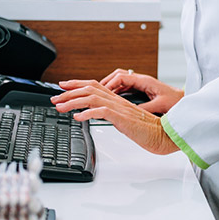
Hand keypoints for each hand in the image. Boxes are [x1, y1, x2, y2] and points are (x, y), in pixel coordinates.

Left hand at [52, 80, 177, 155]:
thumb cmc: (147, 130)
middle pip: (90, 89)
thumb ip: (111, 115)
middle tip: (54, 98)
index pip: (94, 85)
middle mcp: (118, 100)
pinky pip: (102, 111)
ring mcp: (120, 108)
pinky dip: (87, 113)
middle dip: (69, 92)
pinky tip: (78, 118)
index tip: (63, 87)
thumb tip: (95, 116)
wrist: (163, 135)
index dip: (77, 84)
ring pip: (92, 97)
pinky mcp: (122, 118)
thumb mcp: (125, 120)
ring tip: (60, 107)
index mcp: (118, 100)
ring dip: (73, 101)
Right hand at [97, 69, 184, 113]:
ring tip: (100, 95)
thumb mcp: (159, 105)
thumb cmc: (175, 101)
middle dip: (106, 82)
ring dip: (110, 87)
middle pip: (118, 76)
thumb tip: (132, 111)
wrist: (184, 101)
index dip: (110, 84)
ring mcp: (141, 84)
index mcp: (145, 81)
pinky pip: (125, 88)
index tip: (101, 92)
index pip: (122, 77)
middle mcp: (141, 80)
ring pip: (121, 81)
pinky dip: (116, 92)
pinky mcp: (142, 90)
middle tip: (96, 91)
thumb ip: (146, 108)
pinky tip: (111, 99)